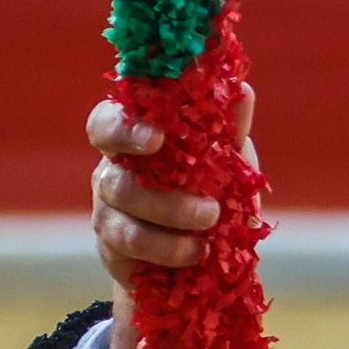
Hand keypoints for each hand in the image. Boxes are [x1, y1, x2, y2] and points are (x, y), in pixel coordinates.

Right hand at [85, 84, 257, 348]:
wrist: (201, 256)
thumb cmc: (210, 192)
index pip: (106, 124)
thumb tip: (243, 91)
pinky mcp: (111, 248)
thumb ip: (230, 129)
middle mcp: (111, 172)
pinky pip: (129, 245)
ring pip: (125, 213)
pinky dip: (166, 249)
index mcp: (132, 141)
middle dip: (159, 192)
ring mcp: (107, 212)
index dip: (124, 127)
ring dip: (172, 218)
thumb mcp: (227, 160)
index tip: (157, 137)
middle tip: (208, 207)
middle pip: (113, 174)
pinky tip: (196, 252)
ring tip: (212, 225)